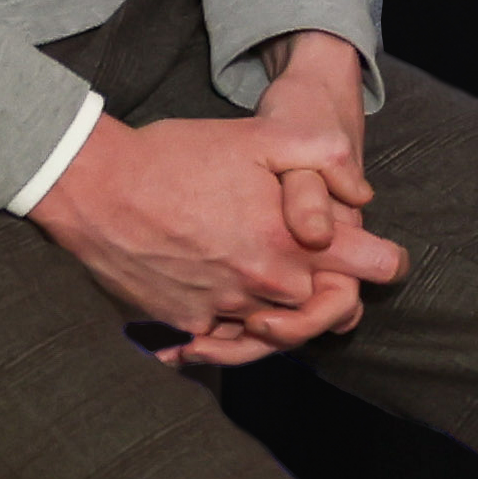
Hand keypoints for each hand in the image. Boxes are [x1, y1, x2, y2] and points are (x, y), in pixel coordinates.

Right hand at [31, 36, 409, 367]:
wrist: (94, 187)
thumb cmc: (177, 156)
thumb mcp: (261, 135)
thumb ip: (324, 156)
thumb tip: (362, 194)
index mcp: (290, 243)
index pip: (371, 270)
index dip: (383, 261)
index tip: (379, 256)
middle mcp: (262, 287)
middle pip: (329, 310)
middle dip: (333, 290)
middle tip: (321, 267)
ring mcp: (221, 311)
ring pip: (277, 333)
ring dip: (283, 315)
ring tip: (275, 289)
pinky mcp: (183, 324)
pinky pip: (223, 343)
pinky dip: (232, 332)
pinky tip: (230, 311)